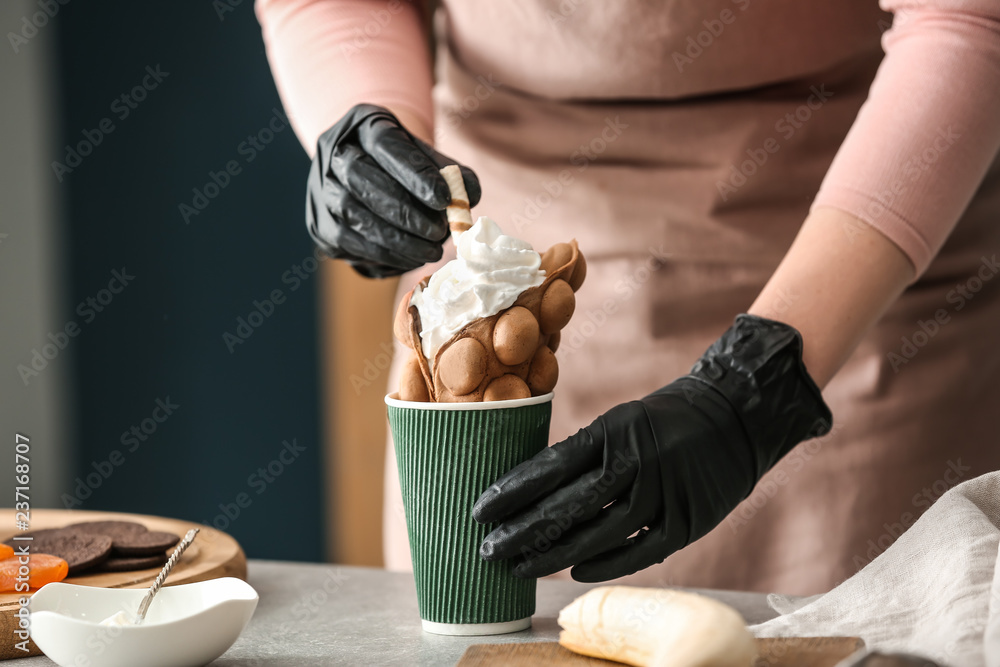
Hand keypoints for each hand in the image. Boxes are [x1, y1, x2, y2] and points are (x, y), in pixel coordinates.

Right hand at [306, 104, 480, 277]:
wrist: (368, 172)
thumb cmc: (405, 165)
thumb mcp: (429, 157)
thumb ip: (452, 174)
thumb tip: (469, 198)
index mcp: (362, 124)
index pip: (386, 144)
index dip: (414, 173)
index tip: (444, 199)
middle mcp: (332, 153)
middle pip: (360, 178)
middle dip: (404, 211)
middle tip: (439, 232)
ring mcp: (321, 190)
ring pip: (353, 216)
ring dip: (397, 240)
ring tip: (432, 251)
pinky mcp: (320, 226)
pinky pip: (351, 244)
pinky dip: (385, 255)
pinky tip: (411, 258)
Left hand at [473, 314, 831, 581]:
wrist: (736, 416)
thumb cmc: (666, 420)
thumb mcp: (620, 422)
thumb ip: (586, 455)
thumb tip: (535, 492)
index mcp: (612, 430)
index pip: (550, 467)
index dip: (513, 492)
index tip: (480, 511)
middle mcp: (635, 461)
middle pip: (566, 506)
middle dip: (522, 532)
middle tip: (488, 550)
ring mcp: (663, 493)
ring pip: (598, 534)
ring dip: (554, 554)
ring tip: (519, 566)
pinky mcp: (688, 520)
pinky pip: (639, 550)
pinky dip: (606, 563)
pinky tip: (576, 572)